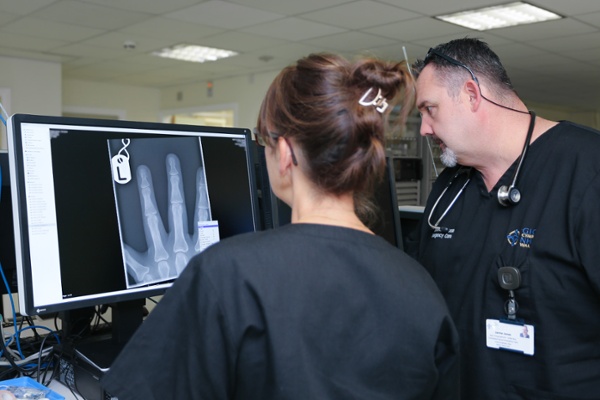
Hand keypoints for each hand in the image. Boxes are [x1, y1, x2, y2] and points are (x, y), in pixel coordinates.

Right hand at [123, 153, 209, 285]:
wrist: (199, 303)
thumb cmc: (169, 290)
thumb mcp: (142, 278)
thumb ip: (130, 259)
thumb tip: (119, 243)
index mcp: (160, 250)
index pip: (151, 215)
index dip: (148, 193)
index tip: (145, 173)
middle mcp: (180, 244)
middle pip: (176, 207)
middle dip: (173, 182)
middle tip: (172, 162)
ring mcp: (198, 245)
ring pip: (199, 212)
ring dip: (198, 190)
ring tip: (199, 171)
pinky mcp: (211, 248)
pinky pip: (213, 224)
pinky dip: (213, 210)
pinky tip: (216, 196)